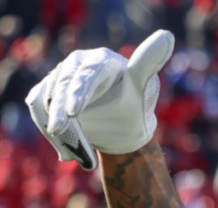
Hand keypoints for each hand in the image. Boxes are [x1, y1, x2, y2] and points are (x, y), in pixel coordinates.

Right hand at [25, 30, 173, 169]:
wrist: (122, 129)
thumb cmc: (135, 105)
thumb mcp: (142, 85)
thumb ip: (149, 62)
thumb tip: (167, 35)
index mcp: (101, 60)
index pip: (87, 76)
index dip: (78, 94)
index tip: (74, 113)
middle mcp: (77, 64)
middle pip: (62, 87)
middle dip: (59, 112)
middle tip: (59, 131)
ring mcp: (61, 77)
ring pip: (45, 97)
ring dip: (51, 123)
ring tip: (65, 150)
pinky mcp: (49, 91)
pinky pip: (38, 106)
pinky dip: (46, 126)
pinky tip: (63, 150)